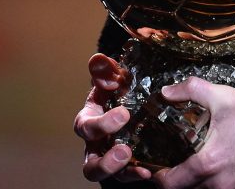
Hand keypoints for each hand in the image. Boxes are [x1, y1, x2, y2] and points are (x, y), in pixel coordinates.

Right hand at [73, 53, 151, 182]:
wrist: (132, 99)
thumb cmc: (118, 89)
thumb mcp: (112, 77)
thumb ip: (105, 69)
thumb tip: (99, 59)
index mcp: (89, 120)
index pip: (86, 127)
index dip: (102, 124)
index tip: (125, 114)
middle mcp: (95, 144)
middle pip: (90, 163)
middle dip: (105, 160)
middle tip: (125, 149)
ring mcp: (109, 158)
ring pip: (104, 175)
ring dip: (118, 171)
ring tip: (136, 164)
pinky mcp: (126, 166)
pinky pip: (127, 176)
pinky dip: (136, 174)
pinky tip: (148, 171)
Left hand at [153, 77, 234, 188]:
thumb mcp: (224, 97)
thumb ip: (191, 91)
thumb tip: (166, 92)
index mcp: (208, 164)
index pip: (170, 184)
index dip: (158, 177)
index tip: (156, 166)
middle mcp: (219, 185)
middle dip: (175, 182)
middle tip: (171, 165)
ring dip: (195, 184)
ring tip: (193, 165)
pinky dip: (214, 185)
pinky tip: (217, 168)